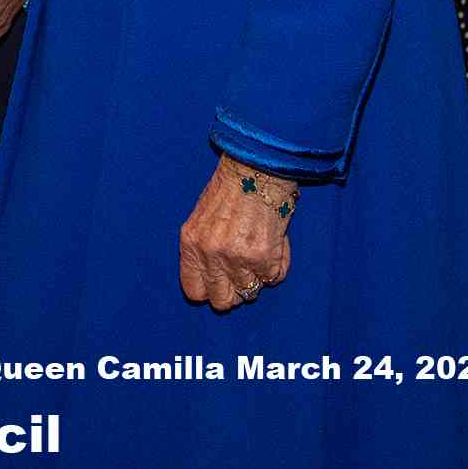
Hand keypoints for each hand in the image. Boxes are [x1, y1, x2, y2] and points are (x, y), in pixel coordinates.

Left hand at [176, 155, 294, 312]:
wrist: (256, 168)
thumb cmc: (229, 188)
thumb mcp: (201, 218)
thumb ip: (202, 250)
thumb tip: (213, 278)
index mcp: (191, 244)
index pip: (194, 291)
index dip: (209, 290)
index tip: (219, 283)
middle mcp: (211, 254)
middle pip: (222, 301)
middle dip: (234, 291)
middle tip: (243, 273)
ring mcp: (237, 258)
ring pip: (249, 291)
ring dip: (257, 276)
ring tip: (259, 252)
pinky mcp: (263, 257)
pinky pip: (273, 278)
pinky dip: (276, 267)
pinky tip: (273, 246)